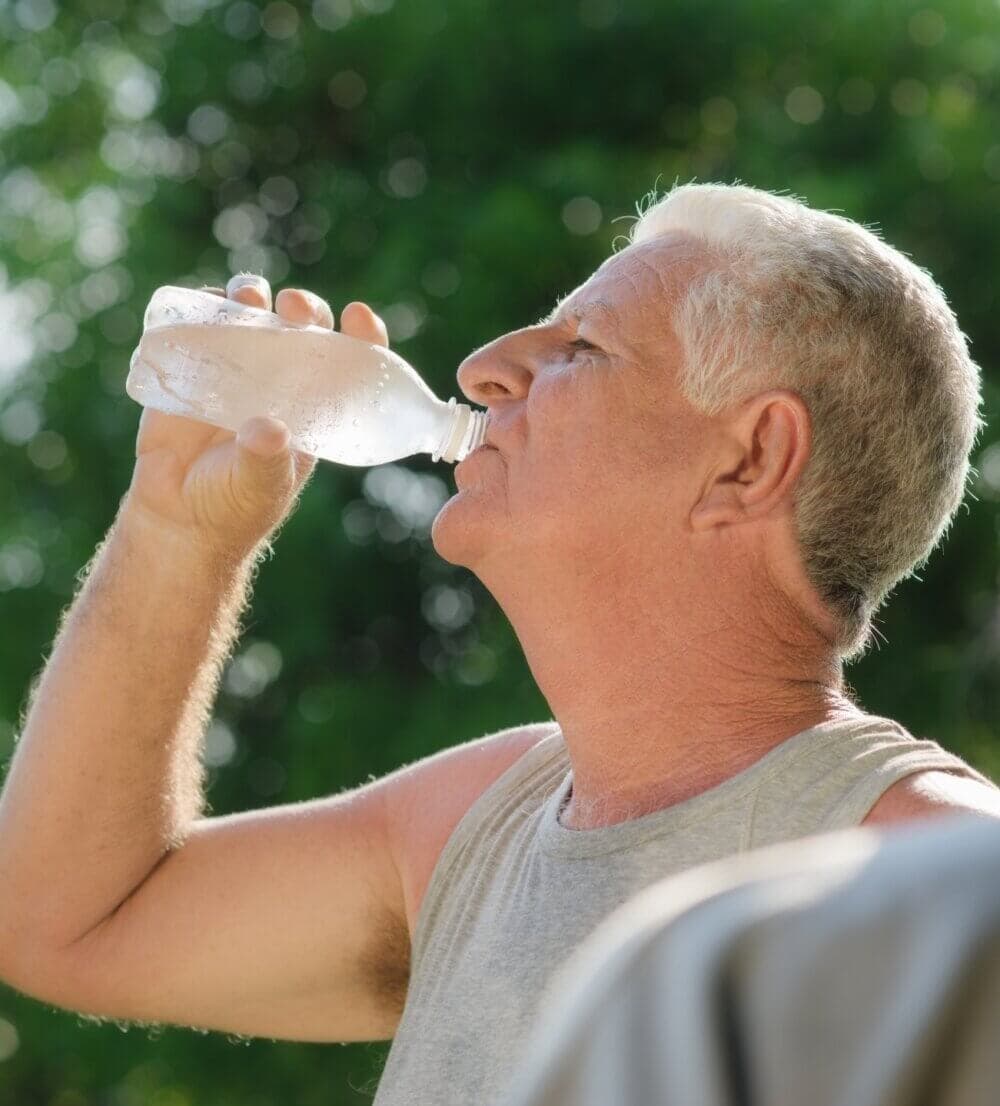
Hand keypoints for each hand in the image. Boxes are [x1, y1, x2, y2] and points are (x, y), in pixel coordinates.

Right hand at [123, 274, 390, 559]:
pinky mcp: (193, 366)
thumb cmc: (233, 506)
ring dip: (254, 296)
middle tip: (293, 307)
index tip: (358, 315)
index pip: (349, 363)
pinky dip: (204, 305)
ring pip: (253, 316)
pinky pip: (200, 325)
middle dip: (305, 309)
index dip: (361, 336)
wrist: (177, 515)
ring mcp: (237, 369)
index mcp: (314, 408)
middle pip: (303, 328)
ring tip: (248, 295)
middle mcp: (281, 381)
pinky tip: (206, 300)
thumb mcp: (258, 487)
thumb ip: (265, 460)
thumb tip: (269, 430)